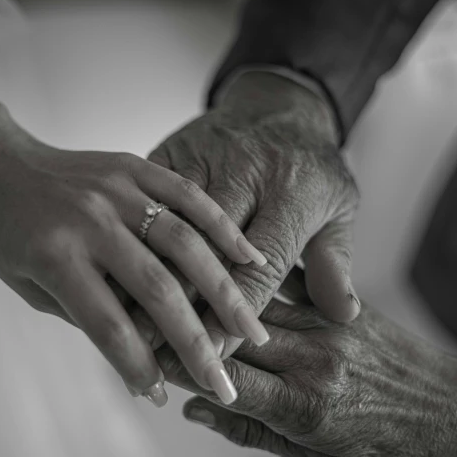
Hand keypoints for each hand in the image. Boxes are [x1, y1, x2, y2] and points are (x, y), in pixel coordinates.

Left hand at [0, 105, 269, 404]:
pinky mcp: (134, 166)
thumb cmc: (6, 235)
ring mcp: (116, 190)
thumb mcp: (29, 286)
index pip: (109, 326)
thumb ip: (85, 314)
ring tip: (252, 330)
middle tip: (226, 383)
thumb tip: (141, 356)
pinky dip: (223, 228)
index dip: (137, 367)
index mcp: (55, 256)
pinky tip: (251, 259)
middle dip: (197, 344)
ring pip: (185, 243)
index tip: (160, 396)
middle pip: (158, 290)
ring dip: (225, 292)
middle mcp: (90, 221)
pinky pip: (188, 195)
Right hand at [143, 71, 359, 358]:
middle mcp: (243, 173)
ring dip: (144, 279)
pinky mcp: (168, 153)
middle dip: (180, 306)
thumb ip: (336, 263)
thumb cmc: (312, 166)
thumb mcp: (340, 210)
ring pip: (165, 229)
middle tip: (157, 353)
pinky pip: (145, 201)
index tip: (213, 356)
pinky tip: (113, 279)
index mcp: (291, 193)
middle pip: (205, 250)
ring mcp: (200, 158)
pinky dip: (130, 242)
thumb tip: (343, 316)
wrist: (277, 100)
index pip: (259, 266)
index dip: (234, 315)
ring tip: (126, 327)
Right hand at [162, 300, 456, 456]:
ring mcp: (330, 325)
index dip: (176, 364)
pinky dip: (247, 277)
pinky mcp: (342, 306)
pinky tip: (218, 263)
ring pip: (253, 301)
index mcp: (308, 405)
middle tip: (135, 305)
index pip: (224, 379)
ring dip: (206, 291)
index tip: (138, 351)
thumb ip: (255, 431)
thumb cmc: (393, 450)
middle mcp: (315, 357)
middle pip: (231, 333)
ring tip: (165, 277)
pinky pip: (287, 284)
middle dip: (179, 320)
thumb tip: (196, 408)